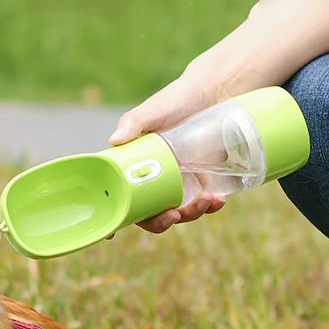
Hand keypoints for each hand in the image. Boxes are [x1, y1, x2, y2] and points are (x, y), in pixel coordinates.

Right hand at [109, 74, 226, 233]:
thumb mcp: (154, 110)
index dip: (113, 218)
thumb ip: (134, 122)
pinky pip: (202, 204)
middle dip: (160, 222)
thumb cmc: (177, 99)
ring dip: (189, 215)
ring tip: (206, 200)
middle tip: (173, 214)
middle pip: (148, 214)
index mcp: (133, 166)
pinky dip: (210, 207)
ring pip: (177, 213)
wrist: (215, 93)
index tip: (109, 235)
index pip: (117, 196)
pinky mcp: (202, 182)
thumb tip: (115, 139)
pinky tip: (218, 200)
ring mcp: (178, 183)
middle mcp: (152, 179)